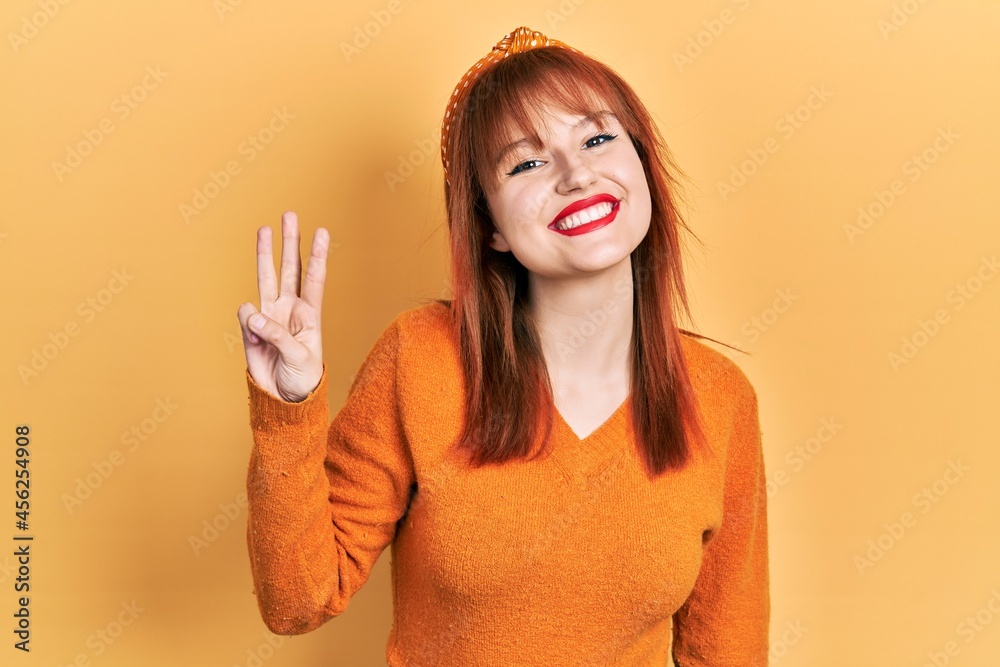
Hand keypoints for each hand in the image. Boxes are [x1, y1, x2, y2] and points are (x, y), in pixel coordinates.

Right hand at [237, 211, 329, 401]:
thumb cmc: (303, 378)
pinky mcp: (252, 329)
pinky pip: (246, 316)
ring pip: (266, 277)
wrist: (284, 399)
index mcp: (310, 314)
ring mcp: (270, 316)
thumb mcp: (300, 357)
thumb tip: (253, 316)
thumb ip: (277, 335)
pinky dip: (248, 323)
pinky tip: (256, 338)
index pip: (314, 278)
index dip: (318, 255)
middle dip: (290, 242)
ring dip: (265, 254)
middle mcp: (290, 308)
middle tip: (289, 215)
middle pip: (290, 268)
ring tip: (263, 229)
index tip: (322, 231)